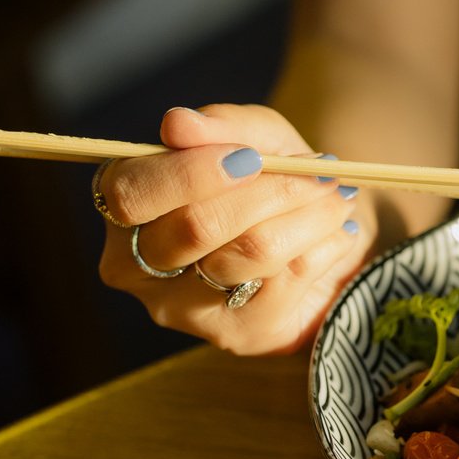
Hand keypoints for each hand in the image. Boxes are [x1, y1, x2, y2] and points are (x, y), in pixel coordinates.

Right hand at [97, 105, 371, 353]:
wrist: (317, 228)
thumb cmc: (269, 175)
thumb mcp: (254, 135)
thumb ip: (219, 126)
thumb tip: (176, 124)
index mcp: (122, 203)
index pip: (131, 194)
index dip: (191, 174)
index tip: (250, 157)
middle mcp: (136, 265)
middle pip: (195, 228)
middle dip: (270, 191)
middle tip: (319, 171)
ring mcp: (181, 308)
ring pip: (248, 254)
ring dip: (308, 216)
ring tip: (336, 194)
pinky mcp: (235, 334)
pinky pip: (285, 283)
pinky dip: (323, 247)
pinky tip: (334, 232)